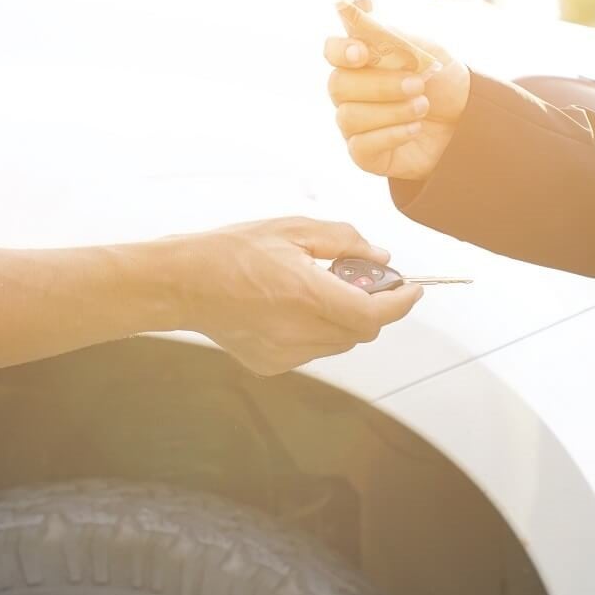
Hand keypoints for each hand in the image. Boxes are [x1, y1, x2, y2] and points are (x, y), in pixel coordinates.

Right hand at [170, 218, 422, 374]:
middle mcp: (299, 332)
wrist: (182, 283)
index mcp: (307, 295)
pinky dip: (315, 331)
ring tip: (313, 288)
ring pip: (339, 343)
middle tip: (358, 277)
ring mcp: (285, 354)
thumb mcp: (292, 229)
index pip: (374, 314)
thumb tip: (379, 255)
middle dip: (370, 306)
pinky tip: (287, 308)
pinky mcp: (271, 365)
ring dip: (342, 318)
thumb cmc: (230, 251)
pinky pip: (312, 350)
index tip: (412, 288)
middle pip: (362, 330)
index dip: (400, 303)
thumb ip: (343, 241)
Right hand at [325, 31, 469, 180]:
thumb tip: (362, 19)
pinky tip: (414, 129)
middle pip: (338, 85)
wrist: (467, 121)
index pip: (332, 51)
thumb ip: (394, 38)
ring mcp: (355, 125)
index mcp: (362, 61)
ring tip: (423, 107)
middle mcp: (351, 93)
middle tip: (418, 84)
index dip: (340, 51)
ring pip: (349, 117)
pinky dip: (391, 135)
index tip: (362, 54)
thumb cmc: (443, 82)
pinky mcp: (366, 154)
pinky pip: (361, 146)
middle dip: (380, 85)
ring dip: (391, 111)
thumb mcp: (427, 52)